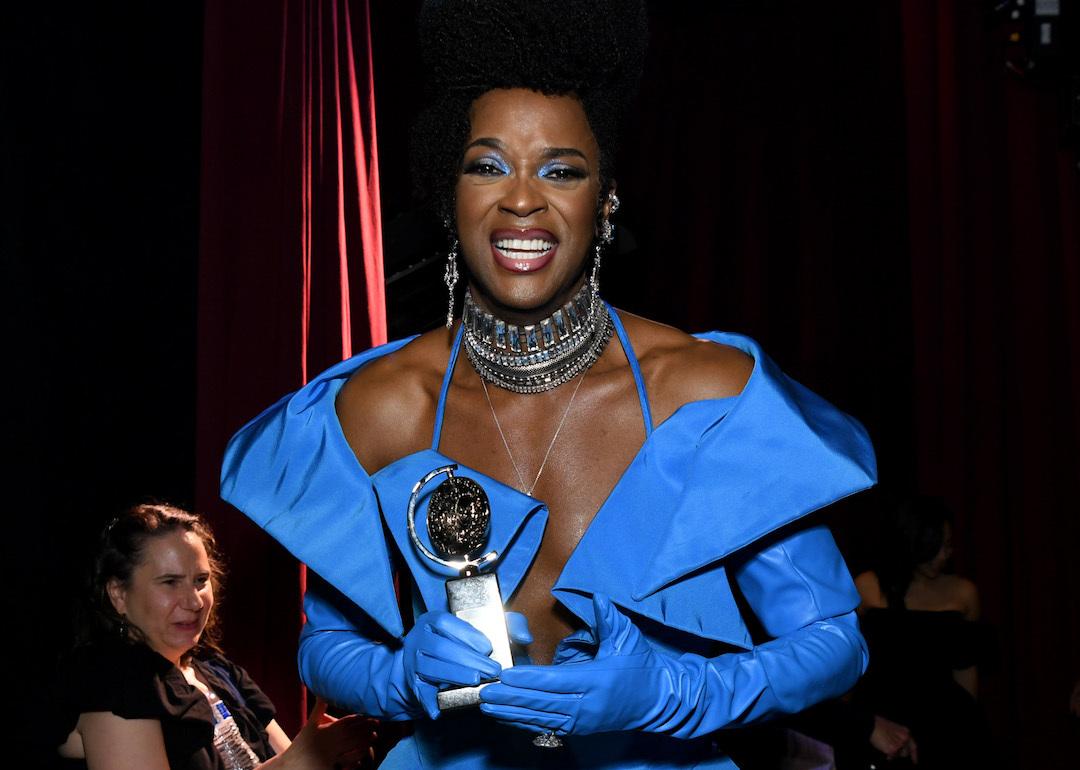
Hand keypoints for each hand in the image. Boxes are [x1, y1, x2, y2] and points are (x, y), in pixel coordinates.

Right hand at [281, 698, 377, 769]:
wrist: (294, 762)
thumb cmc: (303, 742)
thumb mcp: (311, 723)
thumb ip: (319, 707)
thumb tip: (322, 691)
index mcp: (329, 729)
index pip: (350, 721)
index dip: (362, 718)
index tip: (372, 715)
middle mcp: (333, 741)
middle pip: (355, 732)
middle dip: (367, 729)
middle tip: (377, 726)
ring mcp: (334, 754)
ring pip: (355, 746)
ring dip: (366, 741)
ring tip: (373, 738)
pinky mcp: (333, 765)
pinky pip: (350, 761)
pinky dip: (359, 756)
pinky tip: (364, 753)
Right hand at [400, 610, 502, 718]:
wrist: (435, 663)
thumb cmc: (468, 644)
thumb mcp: (489, 629)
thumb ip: (511, 625)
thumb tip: (525, 637)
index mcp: (435, 620)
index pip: (447, 623)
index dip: (467, 635)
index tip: (488, 648)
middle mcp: (420, 638)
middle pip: (440, 648)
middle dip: (468, 660)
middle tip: (492, 671)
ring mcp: (413, 662)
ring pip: (430, 668)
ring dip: (453, 676)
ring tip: (476, 681)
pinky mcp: (413, 684)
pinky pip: (419, 693)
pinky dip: (427, 702)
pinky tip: (437, 712)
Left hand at [479, 594, 688, 735]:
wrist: (659, 699)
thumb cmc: (641, 666)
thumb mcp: (628, 638)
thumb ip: (608, 618)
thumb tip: (597, 597)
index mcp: (597, 681)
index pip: (556, 681)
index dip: (528, 679)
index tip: (505, 675)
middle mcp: (587, 705)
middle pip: (542, 702)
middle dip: (510, 698)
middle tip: (485, 691)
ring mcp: (583, 721)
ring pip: (541, 718)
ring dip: (511, 712)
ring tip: (487, 705)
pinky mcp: (580, 729)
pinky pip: (547, 726)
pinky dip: (524, 721)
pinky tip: (506, 717)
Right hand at [870, 715, 917, 763]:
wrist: (871, 724)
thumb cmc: (879, 725)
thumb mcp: (893, 729)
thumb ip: (899, 738)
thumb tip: (899, 748)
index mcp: (905, 732)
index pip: (913, 746)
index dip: (914, 754)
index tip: (915, 762)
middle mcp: (904, 739)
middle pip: (905, 752)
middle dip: (899, 753)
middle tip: (892, 749)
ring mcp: (899, 745)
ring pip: (898, 755)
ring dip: (893, 753)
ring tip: (884, 744)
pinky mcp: (892, 749)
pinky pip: (891, 756)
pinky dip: (887, 754)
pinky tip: (882, 747)